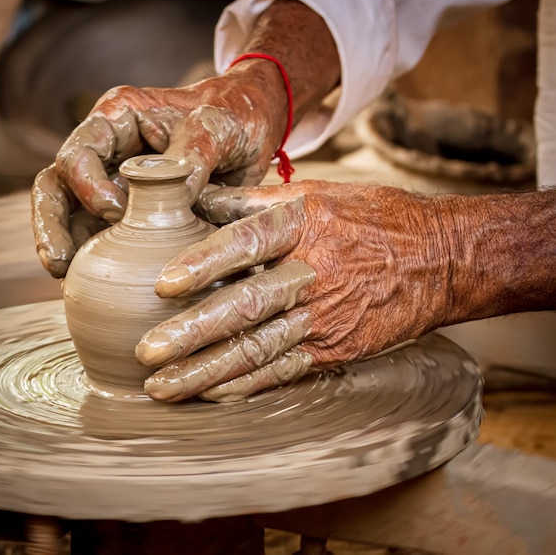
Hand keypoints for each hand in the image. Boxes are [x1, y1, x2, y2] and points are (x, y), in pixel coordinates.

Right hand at [31, 63, 286, 277]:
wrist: (252, 132)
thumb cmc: (233, 118)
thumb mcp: (220, 127)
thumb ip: (195, 152)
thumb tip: (172, 195)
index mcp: (119, 118)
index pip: (80, 151)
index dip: (88, 184)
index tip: (116, 212)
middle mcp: (108, 152)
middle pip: (58, 186)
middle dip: (52, 225)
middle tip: (58, 264)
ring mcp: (116, 184)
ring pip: (73, 216)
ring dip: (68, 248)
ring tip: (67, 283)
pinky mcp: (132, 214)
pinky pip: (106, 237)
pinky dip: (98, 260)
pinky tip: (97, 287)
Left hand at [137, 181, 453, 401]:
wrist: (440, 260)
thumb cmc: (375, 219)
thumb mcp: (320, 194)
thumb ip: (256, 201)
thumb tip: (200, 197)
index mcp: (307, 225)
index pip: (248, 242)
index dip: (205, 263)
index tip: (163, 285)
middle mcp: (314, 273)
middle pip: (247, 306)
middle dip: (193, 333)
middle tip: (148, 353)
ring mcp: (326, 317)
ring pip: (260, 349)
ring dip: (207, 371)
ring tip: (163, 388)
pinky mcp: (336, 349)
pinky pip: (285, 370)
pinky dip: (246, 385)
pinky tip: (211, 394)